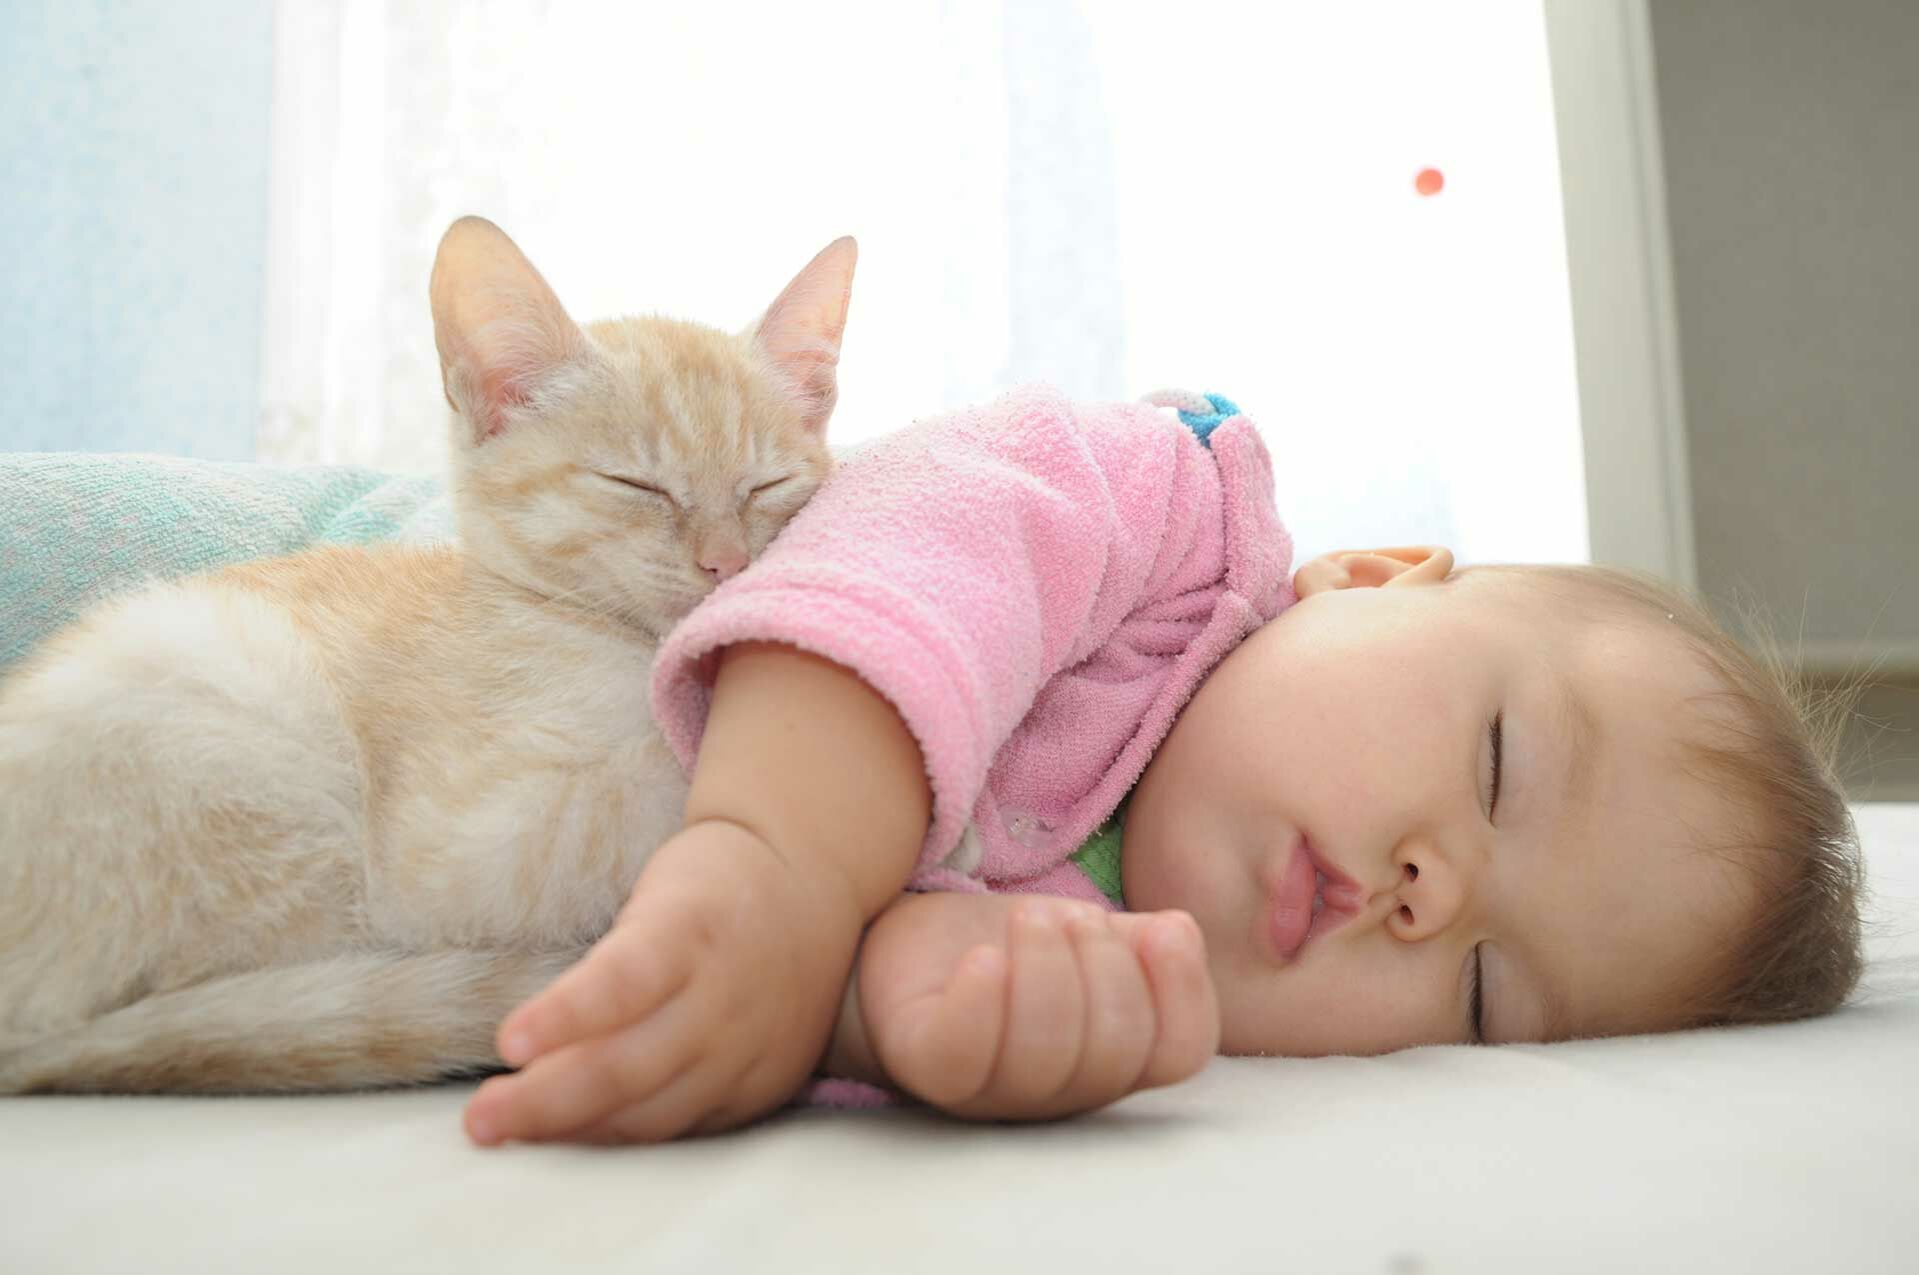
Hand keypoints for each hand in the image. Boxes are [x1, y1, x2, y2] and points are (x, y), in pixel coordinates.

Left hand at [463, 818, 861, 1144]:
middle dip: (547, 1101)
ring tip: (506, 1133)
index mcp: (694, 928)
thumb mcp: (660, 898)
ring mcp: (748, 1048)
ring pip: (653, 1112)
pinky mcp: (761, 1086)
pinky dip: (621, 1139)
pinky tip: (570, 1141)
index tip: (507, 1042)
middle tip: (479, 1121)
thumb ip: (611, 971)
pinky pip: (683, 1130)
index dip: (568, 1014)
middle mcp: (725, 995)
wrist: (812, 889)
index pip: (626, 980)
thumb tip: (524, 1050)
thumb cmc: (708, 890)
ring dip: (573, 1132)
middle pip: (630, 1065)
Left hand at [858, 897, 1218, 1120]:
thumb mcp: (1081, 936)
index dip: (1185, 992)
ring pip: (1043, 1057)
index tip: (1167, 926)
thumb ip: (1136, 944)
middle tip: (1073, 914)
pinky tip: (983, 957)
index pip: (1178, 1054)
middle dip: (1106, 967)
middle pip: (1114, 1053)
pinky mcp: (925, 1068)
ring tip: (1030, 916)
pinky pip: (961, 1055)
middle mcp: (1058, 1091)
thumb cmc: (1004, 945)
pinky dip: (980, 1002)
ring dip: (1048, 970)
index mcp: (1110, 1060)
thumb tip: (1179, 931)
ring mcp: (989, 1090)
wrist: (902, 948)